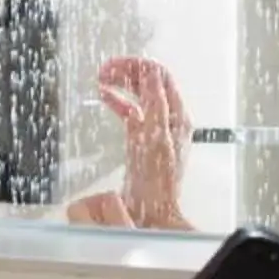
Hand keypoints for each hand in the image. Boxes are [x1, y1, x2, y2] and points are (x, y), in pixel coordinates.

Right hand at [89, 56, 191, 231]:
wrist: (152, 212)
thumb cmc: (156, 180)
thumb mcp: (156, 137)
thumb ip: (155, 104)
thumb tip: (150, 71)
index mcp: (176, 115)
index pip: (160, 76)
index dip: (137, 66)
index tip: (113, 65)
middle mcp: (169, 118)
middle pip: (150, 82)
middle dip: (127, 71)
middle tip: (103, 70)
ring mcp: (156, 128)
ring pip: (139, 94)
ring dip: (121, 82)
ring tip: (101, 77)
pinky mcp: (142, 139)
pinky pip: (131, 111)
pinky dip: (118, 101)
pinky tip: (104, 95)